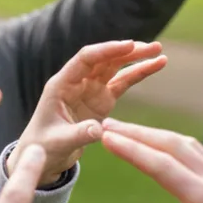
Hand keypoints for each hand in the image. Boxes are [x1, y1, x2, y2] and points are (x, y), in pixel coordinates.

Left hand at [8, 40, 166, 184]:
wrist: (43, 156)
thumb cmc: (43, 146)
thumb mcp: (58, 142)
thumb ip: (79, 134)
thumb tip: (100, 130)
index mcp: (60, 85)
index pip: (85, 59)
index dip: (106, 51)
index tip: (128, 46)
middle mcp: (76, 82)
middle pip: (103, 59)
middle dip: (127, 51)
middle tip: (151, 47)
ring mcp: (90, 90)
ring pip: (115, 68)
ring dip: (135, 58)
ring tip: (159, 50)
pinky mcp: (102, 100)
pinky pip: (122, 83)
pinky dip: (138, 74)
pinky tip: (156, 64)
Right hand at [99, 117, 202, 202]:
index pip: (161, 166)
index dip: (130, 149)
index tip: (105, 137)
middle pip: (171, 145)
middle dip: (136, 133)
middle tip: (105, 125)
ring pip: (184, 144)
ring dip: (153, 134)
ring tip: (125, 131)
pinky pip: (197, 152)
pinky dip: (172, 142)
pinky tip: (162, 145)